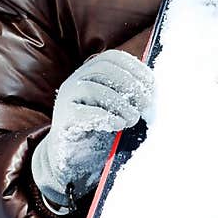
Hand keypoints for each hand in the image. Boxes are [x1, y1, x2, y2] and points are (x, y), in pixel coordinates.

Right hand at [32, 50, 153, 210]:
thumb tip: (155, 92)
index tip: (152, 84)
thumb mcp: (119, 108)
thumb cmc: (101, 131)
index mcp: (91, 72)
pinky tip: (118, 124)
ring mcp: (67, 98)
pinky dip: (103, 117)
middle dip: (130, 85)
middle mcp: (77, 80)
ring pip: (92, 88)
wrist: (75, 158)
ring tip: (132, 119)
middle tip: (146, 104)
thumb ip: (132, 96)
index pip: (112, 58)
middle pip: (103, 69)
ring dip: (119, 103)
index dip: (135, 68)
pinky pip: (80, 112)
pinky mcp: (63, 119)